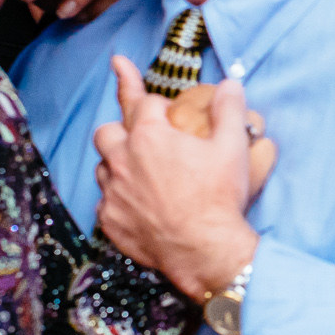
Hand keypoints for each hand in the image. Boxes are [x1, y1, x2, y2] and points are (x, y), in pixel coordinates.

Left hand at [93, 56, 261, 301]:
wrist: (205, 250)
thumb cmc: (218, 197)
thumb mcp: (233, 148)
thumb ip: (229, 109)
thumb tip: (229, 84)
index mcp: (150, 135)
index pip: (141, 102)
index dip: (150, 98)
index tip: (144, 89)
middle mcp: (123, 159)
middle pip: (107, 131)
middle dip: (122, 129)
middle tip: (140, 139)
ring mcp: (113, 191)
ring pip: (102, 166)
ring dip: (117, 163)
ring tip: (138, 171)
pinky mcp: (109, 220)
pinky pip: (104, 201)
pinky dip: (117, 198)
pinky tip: (137, 205)